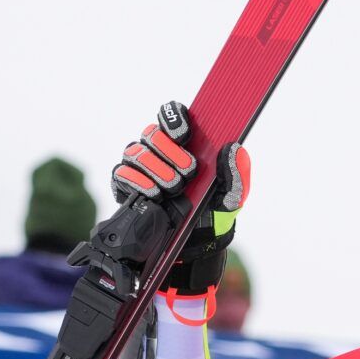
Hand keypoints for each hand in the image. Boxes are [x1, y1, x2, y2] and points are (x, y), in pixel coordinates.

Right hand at [110, 101, 250, 294]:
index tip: (184, 134)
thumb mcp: (233, 196)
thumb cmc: (214, 212)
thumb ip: (237, 173)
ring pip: (136, 152)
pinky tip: (155, 194)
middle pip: (152, 133)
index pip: (171, 114)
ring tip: (174, 187)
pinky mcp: (126, 185)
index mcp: (185, 143)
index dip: (173, 118)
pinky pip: (122, 173)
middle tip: (189, 172)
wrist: (196, 244)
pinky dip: (138, 182)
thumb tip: (233, 148)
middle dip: (170, 152)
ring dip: (157, 169)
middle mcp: (159, 150)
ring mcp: (140, 167)